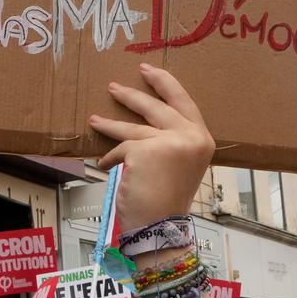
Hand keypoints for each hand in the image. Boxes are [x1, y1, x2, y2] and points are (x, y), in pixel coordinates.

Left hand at [92, 64, 214, 230]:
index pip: (183, 102)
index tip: (148, 70)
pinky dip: (112, 158)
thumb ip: (170, 142)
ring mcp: (169, 142)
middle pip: (156, 107)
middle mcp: (190, 137)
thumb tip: (143, 125)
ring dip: (110, 124)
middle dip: (131, 96)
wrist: (160, 227)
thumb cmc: (166, 201)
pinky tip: (107, 166)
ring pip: (133, 128)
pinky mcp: (145, 151)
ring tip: (94, 120)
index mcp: (202, 139)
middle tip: (113, 86)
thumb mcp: (179, 165)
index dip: (165, 83)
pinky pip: (121, 148)